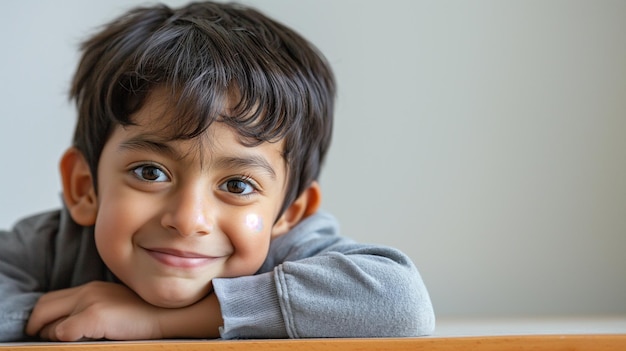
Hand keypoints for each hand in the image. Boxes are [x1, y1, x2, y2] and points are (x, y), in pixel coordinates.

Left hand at [26, 281, 163, 340]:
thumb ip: (92, 308)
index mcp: (91, 288)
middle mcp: (87, 291)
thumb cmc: (144, 316)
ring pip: (50, 325)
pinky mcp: (94, 316)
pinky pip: (63, 334)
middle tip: (44, 340)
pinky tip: (83, 343)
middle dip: (37, 327)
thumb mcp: (115, 305)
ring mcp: (90, 303)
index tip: (47, 331)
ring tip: (70, 343)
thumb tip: (66, 327)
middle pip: (42, 308)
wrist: (167, 315)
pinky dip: (65, 342)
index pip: (50, 300)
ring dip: (53, 338)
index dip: (43, 317)